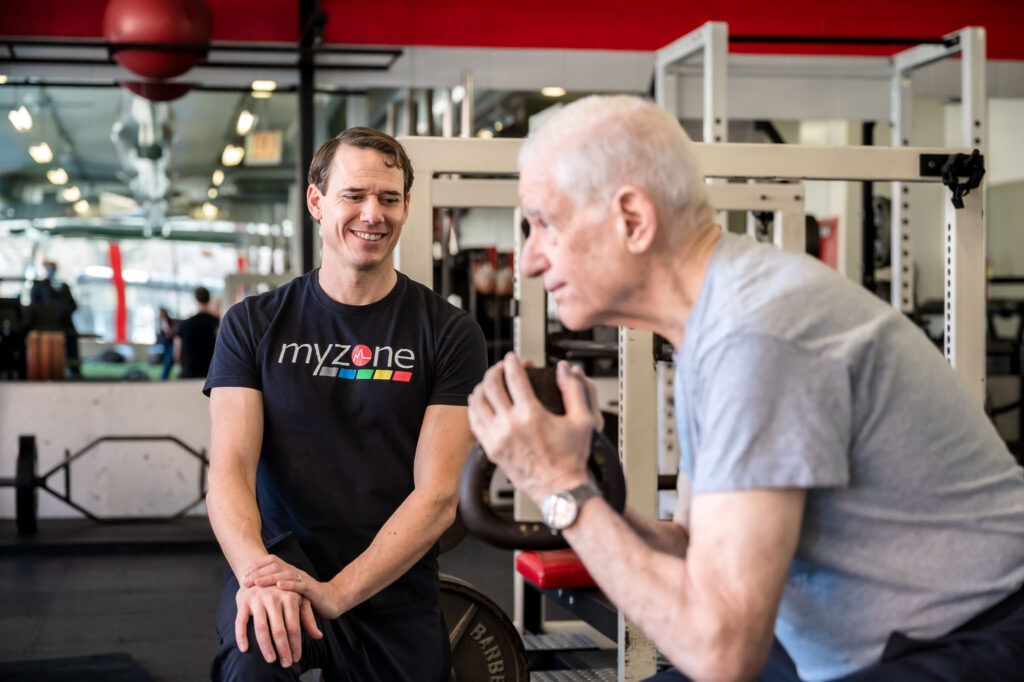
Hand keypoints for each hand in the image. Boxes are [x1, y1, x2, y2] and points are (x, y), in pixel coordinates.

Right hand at [234, 583, 320, 668]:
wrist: (259, 570)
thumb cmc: (282, 589)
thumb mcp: (298, 598)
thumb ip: (307, 617)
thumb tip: (318, 636)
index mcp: (290, 597)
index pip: (294, 626)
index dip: (295, 644)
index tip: (296, 658)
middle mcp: (274, 598)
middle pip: (279, 629)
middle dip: (283, 649)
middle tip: (286, 663)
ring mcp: (258, 599)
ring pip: (261, 628)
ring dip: (266, 647)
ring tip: (271, 659)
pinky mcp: (243, 602)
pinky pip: (240, 622)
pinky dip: (241, 636)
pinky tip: (245, 649)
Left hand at [243, 555, 344, 619]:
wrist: (331, 601)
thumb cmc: (308, 598)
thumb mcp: (289, 592)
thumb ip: (276, 589)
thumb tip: (253, 591)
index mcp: (289, 571)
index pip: (272, 561)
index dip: (257, 565)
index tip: (244, 574)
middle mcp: (296, 572)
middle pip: (275, 565)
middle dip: (259, 572)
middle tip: (246, 581)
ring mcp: (304, 579)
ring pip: (285, 573)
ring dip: (269, 577)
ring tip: (257, 582)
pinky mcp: (312, 589)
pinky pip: (300, 584)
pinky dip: (289, 584)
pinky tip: (279, 586)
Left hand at [467, 356, 593, 504]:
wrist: (560, 491)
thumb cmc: (572, 459)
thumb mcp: (584, 420)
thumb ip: (574, 389)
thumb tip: (564, 369)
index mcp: (531, 415)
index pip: (513, 377)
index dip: (513, 362)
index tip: (514, 358)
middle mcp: (510, 425)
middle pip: (491, 385)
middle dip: (495, 369)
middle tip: (502, 367)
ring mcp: (497, 438)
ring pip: (477, 402)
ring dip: (482, 386)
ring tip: (490, 382)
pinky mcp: (491, 450)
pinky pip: (474, 422)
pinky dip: (475, 407)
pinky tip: (482, 403)